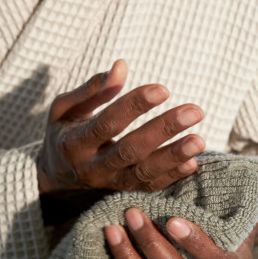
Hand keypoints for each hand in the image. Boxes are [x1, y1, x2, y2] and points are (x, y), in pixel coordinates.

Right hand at [38, 60, 205, 194]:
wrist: (58, 175)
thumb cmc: (64, 131)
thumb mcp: (65, 108)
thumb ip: (92, 90)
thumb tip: (121, 66)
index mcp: (74, 143)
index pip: (108, 123)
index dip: (135, 106)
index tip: (163, 89)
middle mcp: (91, 168)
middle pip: (130, 150)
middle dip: (163, 130)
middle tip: (195, 111)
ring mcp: (108, 184)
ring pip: (143, 173)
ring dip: (173, 157)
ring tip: (199, 140)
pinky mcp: (123, 193)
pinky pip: (149, 188)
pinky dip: (172, 177)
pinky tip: (193, 163)